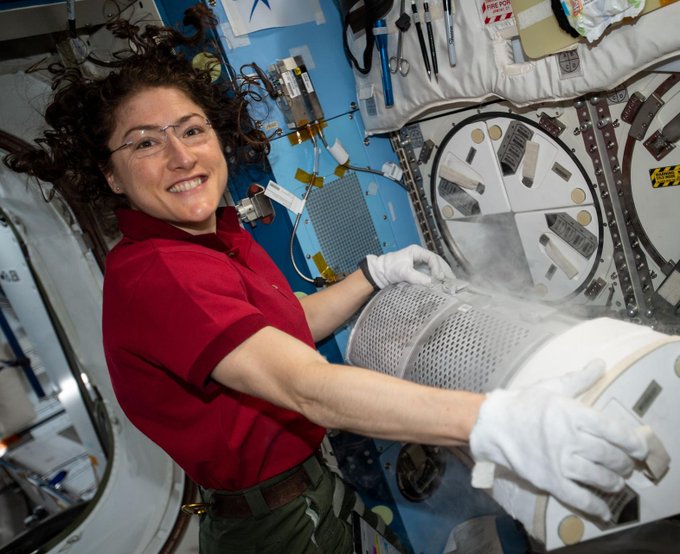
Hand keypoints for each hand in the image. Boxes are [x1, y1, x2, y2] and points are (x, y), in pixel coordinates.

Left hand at [364, 245, 454, 288]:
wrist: (380, 273)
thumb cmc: (389, 268)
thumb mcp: (403, 272)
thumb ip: (416, 276)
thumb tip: (431, 282)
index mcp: (417, 251)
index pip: (432, 258)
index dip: (437, 268)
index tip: (439, 277)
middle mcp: (420, 256)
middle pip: (437, 262)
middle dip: (444, 271)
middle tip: (451, 281)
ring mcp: (420, 264)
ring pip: (435, 268)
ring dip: (442, 275)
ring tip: (449, 284)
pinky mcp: (418, 272)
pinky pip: (430, 274)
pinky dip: (436, 279)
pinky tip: (441, 285)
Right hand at [469, 361, 648, 519]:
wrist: (491, 425)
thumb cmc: (522, 403)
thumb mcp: (551, 387)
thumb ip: (579, 378)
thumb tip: (600, 364)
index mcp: (571, 413)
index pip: (612, 430)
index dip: (632, 442)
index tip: (640, 449)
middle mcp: (568, 438)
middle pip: (609, 455)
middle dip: (623, 463)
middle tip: (625, 464)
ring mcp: (559, 461)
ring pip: (598, 477)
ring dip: (613, 481)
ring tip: (616, 481)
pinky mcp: (549, 480)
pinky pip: (578, 497)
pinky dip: (595, 506)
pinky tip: (605, 510)